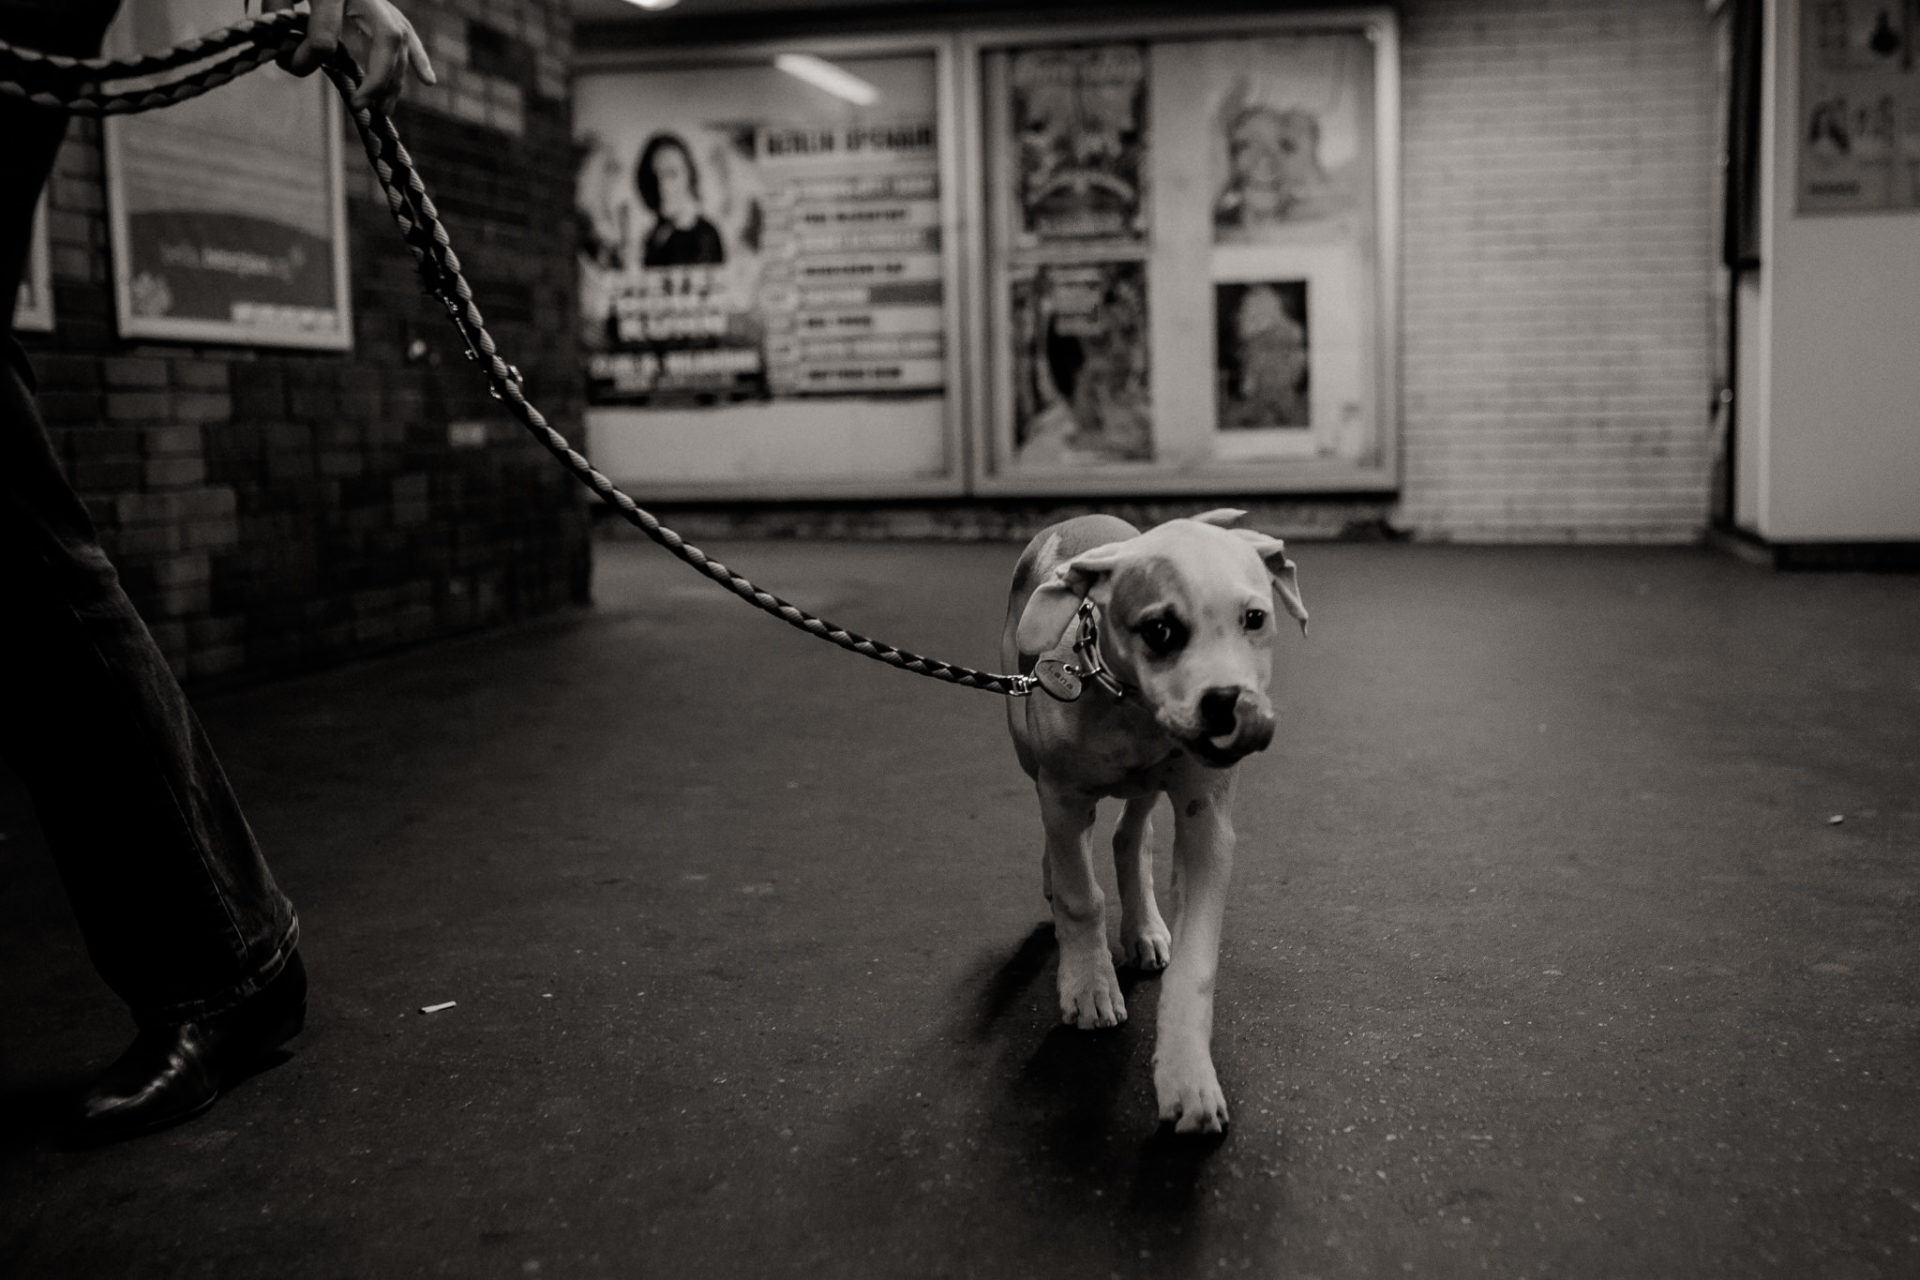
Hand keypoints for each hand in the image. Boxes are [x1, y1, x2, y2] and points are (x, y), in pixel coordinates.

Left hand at [264, 0, 437, 113]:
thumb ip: (276, 11)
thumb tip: (289, 53)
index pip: (325, 32)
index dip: (310, 55)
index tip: (291, 65)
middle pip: (387, 39)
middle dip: (378, 78)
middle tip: (360, 105)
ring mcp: (378, 0)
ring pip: (400, 42)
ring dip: (395, 79)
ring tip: (382, 108)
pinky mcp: (383, 6)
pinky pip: (407, 31)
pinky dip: (418, 58)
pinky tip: (428, 80)